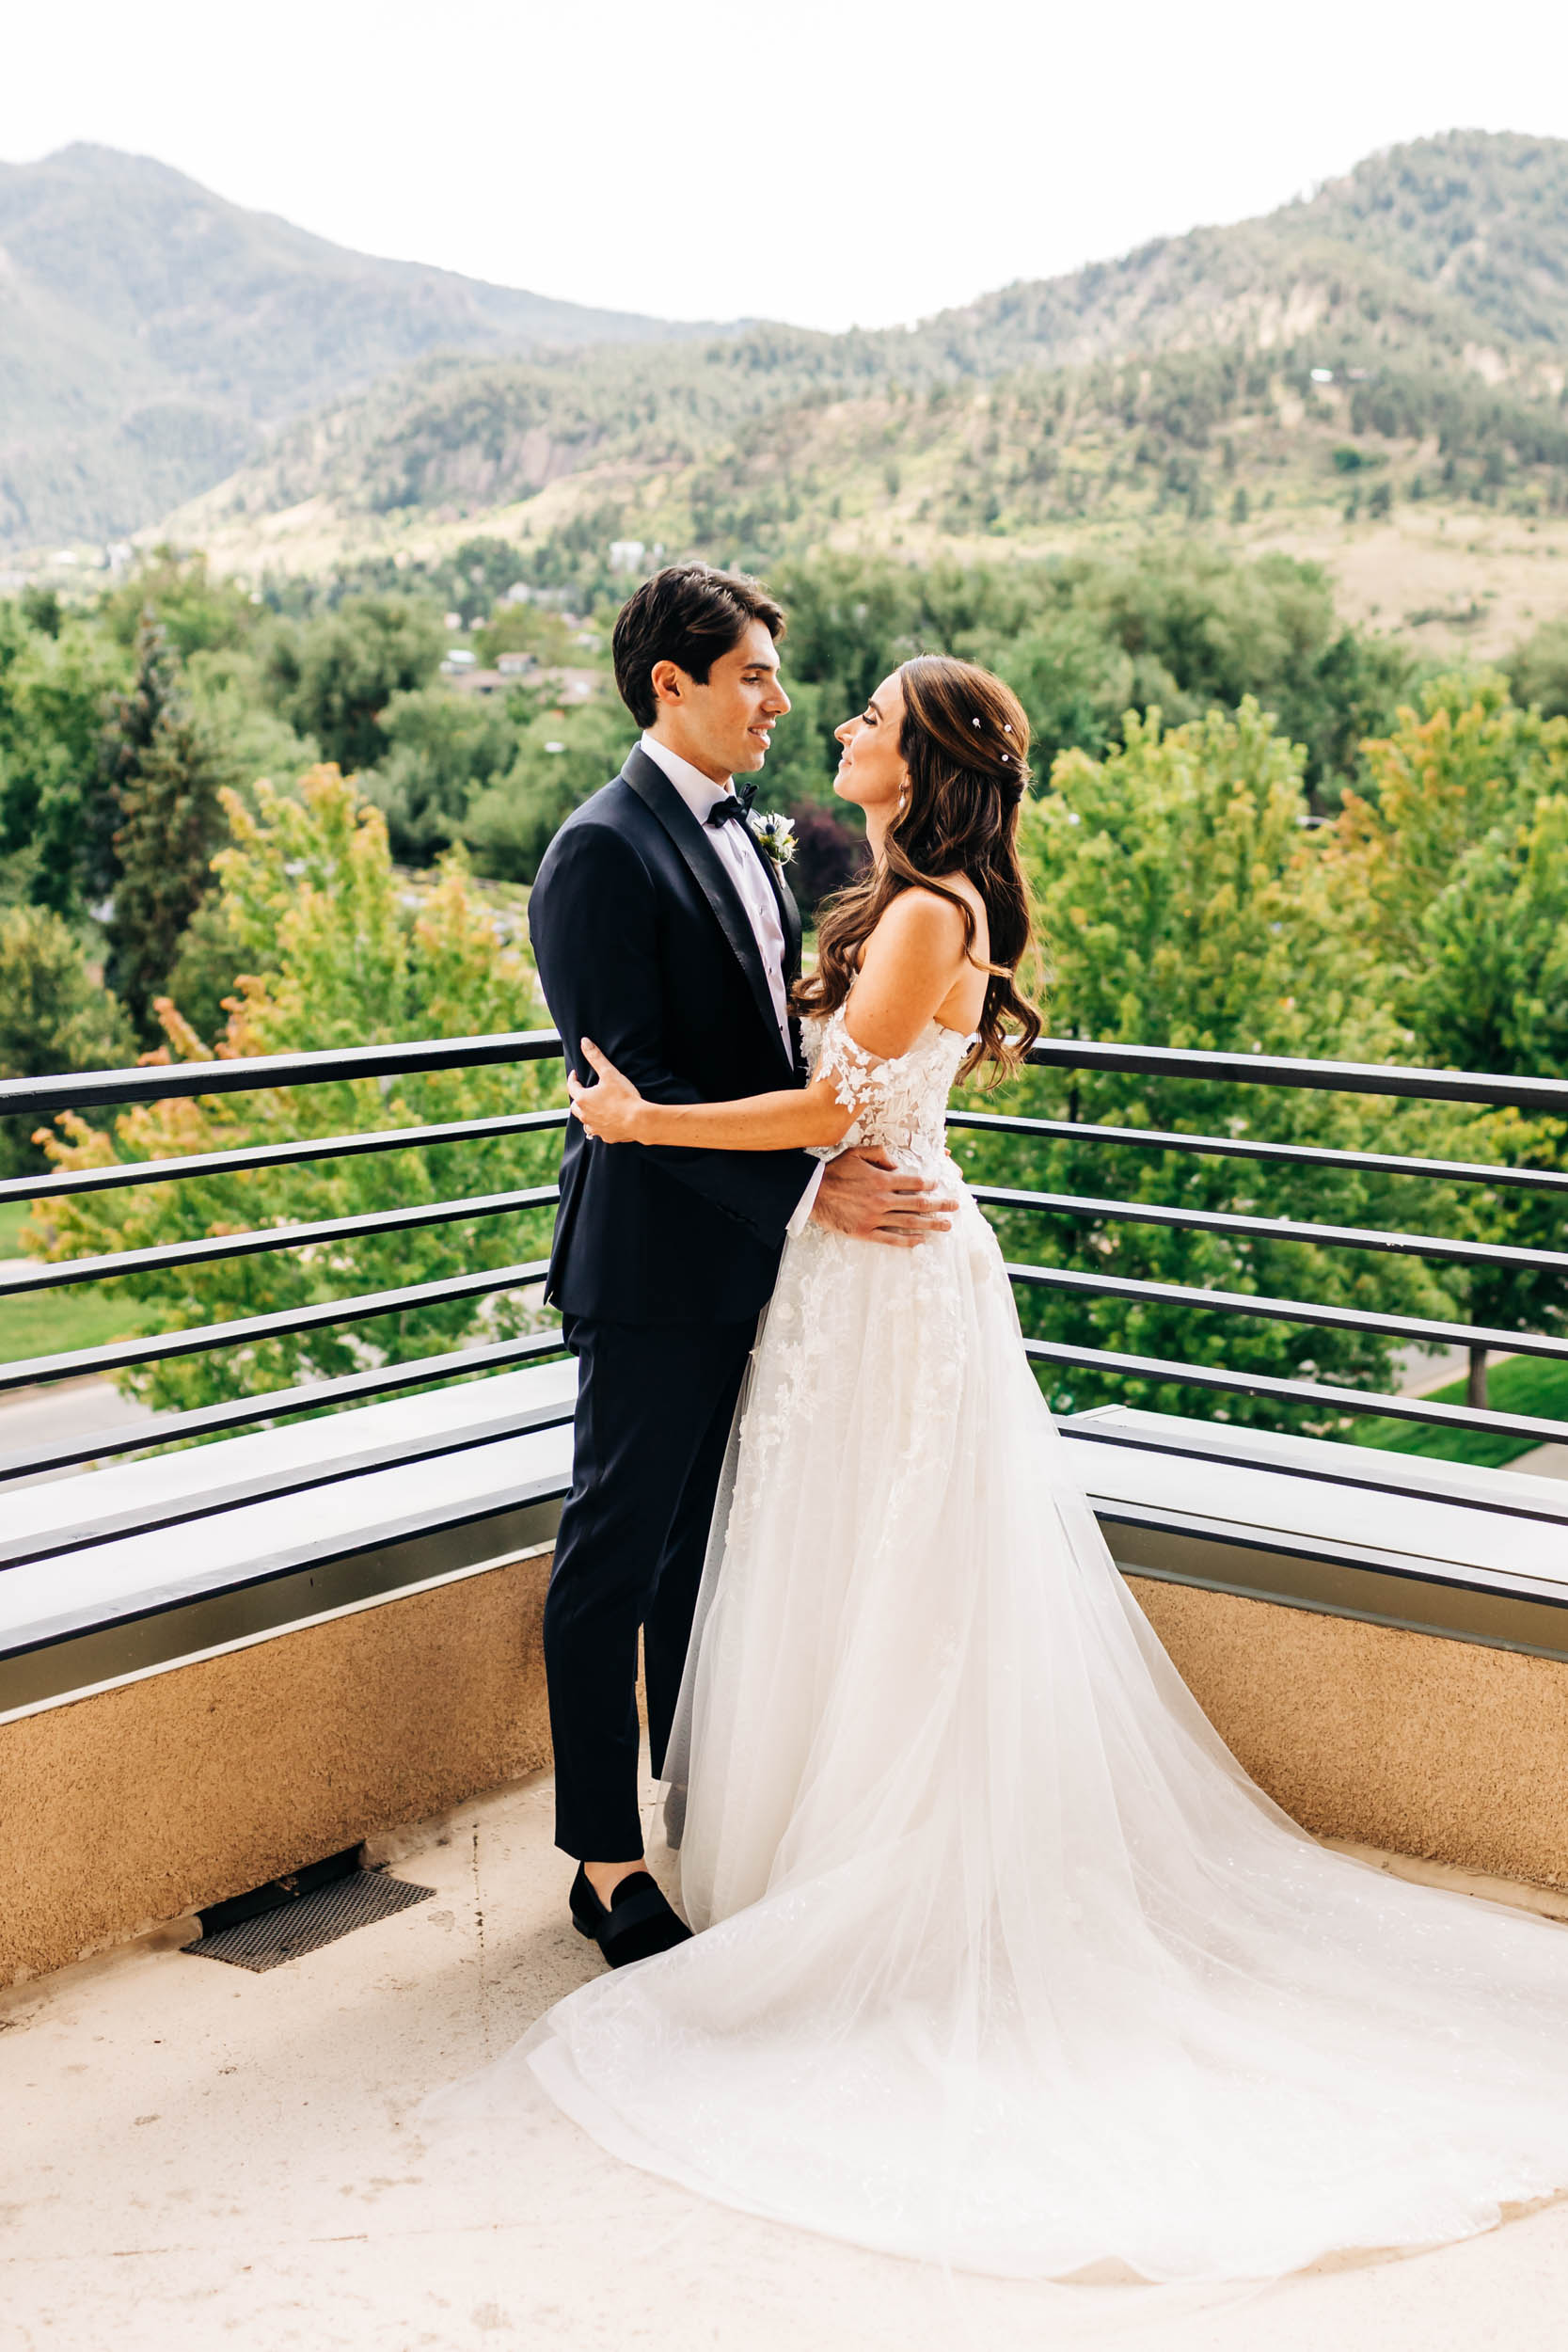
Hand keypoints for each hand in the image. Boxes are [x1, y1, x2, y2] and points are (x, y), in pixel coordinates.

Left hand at [568, 1037, 644, 1143]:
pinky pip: (599, 1131)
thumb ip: (595, 1057)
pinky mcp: (606, 1136)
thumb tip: (584, 1042)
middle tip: (585, 1092)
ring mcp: (595, 1127)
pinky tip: (607, 1122)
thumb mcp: (609, 1073)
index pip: (572, 1086)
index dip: (573, 1078)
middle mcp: (585, 1115)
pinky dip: (600, 1125)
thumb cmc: (624, 1096)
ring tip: (595, 1108)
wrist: (639, 1121)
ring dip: (587, 1114)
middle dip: (579, 1098)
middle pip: (575, 1106)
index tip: (576, 1074)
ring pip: (585, 1121)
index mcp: (583, 1099)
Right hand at [811, 1148, 956, 1247]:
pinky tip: (921, 1240)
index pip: (915, 1182)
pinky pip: (891, 1239)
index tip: (939, 1186)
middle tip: (955, 1207)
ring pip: (910, 1223)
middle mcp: (883, 1200)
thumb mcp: (857, 1153)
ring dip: (931, 1225)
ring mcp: (875, 1218)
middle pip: (919, 1204)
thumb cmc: (835, 1171)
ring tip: (946, 1226)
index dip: (930, 1184)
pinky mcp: (866, 1232)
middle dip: (940, 1206)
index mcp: (883, 1180)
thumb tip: (897, 1165)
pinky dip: (908, 1241)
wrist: (812, 1193)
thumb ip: (881, 1154)